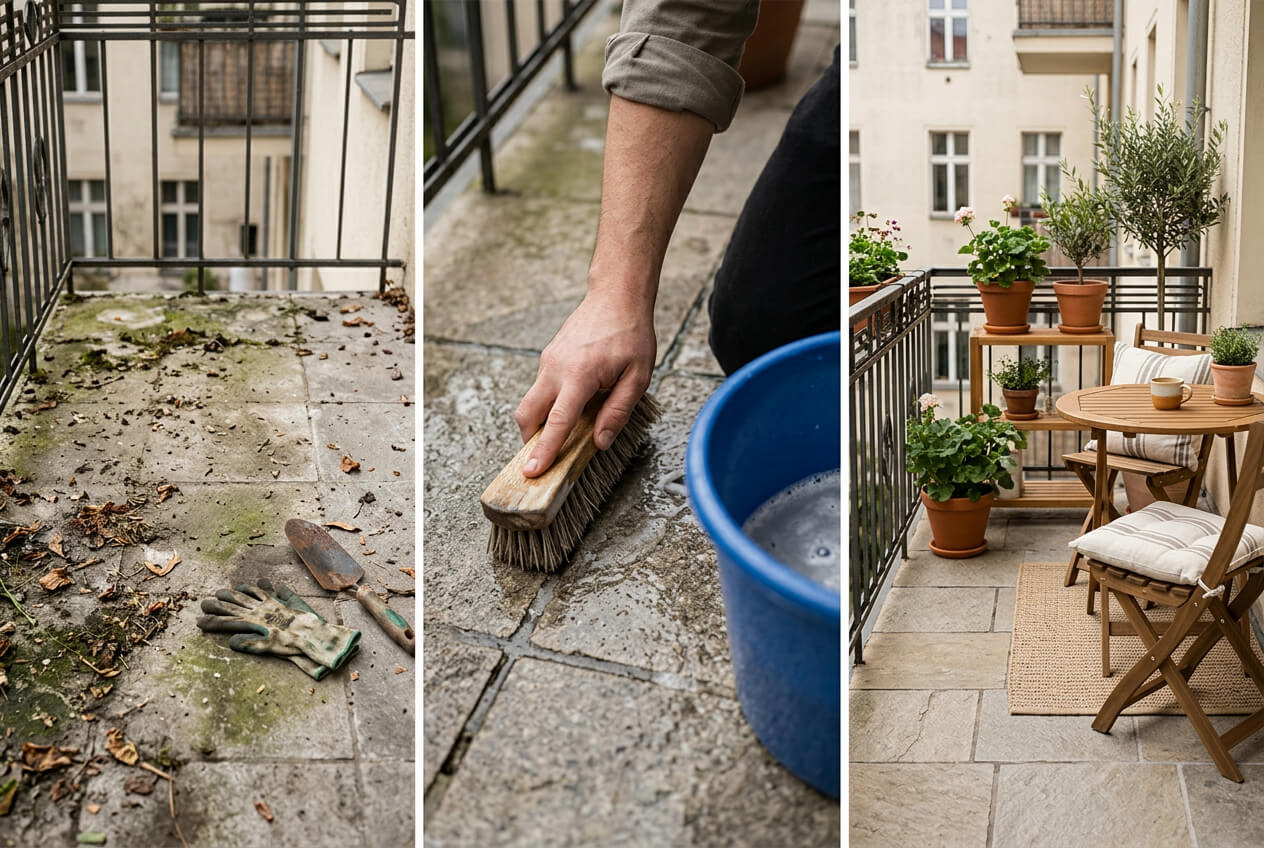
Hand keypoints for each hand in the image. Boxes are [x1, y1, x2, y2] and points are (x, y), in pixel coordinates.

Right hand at [514, 290, 655, 476]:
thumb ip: (618, 411)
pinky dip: (548, 405)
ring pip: (531, 402)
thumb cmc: (631, 334)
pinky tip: (571, 405)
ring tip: (564, 432)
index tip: (531, 472)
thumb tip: (600, 442)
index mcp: (580, 375)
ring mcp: (548, 361)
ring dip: (540, 422)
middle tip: (544, 457)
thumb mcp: (638, 377)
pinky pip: (541, 388)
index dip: (544, 450)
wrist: (616, 296)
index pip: (557, 422)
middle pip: (527, 414)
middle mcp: (556, 368)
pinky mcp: (548, 357)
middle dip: (530, 440)